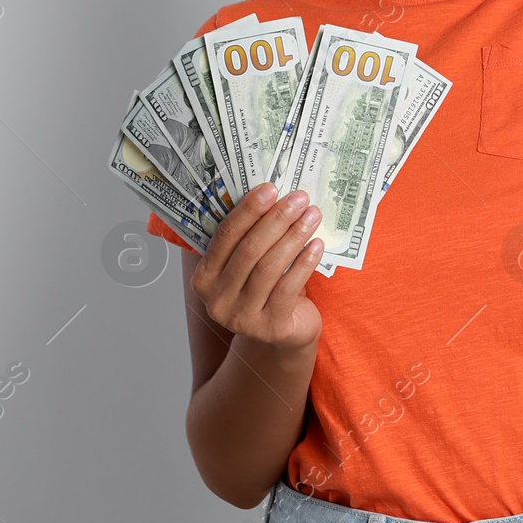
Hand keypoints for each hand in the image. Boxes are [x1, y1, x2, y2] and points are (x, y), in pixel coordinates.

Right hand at [191, 183, 324, 352]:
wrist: (284, 334)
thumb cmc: (267, 291)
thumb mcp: (250, 267)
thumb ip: (250, 239)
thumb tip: (272, 196)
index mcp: (205, 278)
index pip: (225, 236)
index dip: (248, 210)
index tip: (270, 188)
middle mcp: (217, 299)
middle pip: (249, 250)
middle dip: (276, 219)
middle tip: (299, 198)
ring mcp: (242, 317)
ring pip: (269, 267)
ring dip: (294, 236)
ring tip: (312, 216)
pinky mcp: (270, 327)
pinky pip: (288, 287)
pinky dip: (304, 263)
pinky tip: (317, 245)